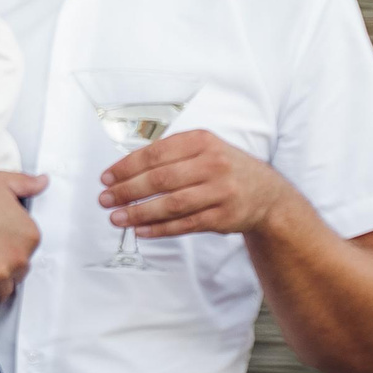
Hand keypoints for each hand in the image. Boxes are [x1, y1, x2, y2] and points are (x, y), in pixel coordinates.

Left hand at [101, 129, 288, 238]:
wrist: (267, 194)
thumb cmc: (224, 169)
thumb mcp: (202, 150)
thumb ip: (169, 155)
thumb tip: (123, 171)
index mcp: (202, 142)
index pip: (155, 154)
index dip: (126, 167)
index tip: (106, 178)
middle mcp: (213, 164)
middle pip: (161, 179)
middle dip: (127, 191)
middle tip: (105, 199)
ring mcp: (221, 192)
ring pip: (172, 204)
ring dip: (139, 213)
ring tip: (116, 217)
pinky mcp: (224, 217)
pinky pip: (185, 224)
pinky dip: (159, 228)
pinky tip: (140, 230)